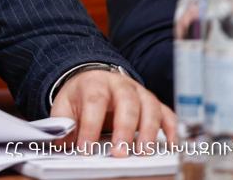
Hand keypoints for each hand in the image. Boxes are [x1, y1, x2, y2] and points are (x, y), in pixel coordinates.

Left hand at [50, 69, 176, 156]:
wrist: (94, 78)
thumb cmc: (81, 95)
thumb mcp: (65, 104)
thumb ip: (62, 122)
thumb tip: (60, 142)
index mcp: (95, 83)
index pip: (94, 102)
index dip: (90, 126)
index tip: (86, 149)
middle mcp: (120, 85)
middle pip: (126, 103)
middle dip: (124, 129)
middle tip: (119, 153)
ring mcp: (140, 92)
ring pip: (149, 108)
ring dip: (149, 132)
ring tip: (143, 152)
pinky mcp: (154, 102)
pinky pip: (167, 113)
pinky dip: (171, 129)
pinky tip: (170, 146)